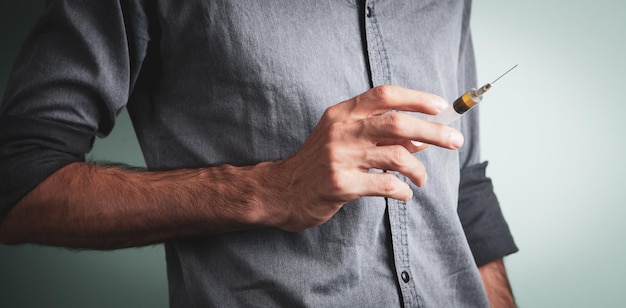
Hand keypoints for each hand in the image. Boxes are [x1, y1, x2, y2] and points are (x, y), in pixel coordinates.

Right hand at [259, 85, 464, 231]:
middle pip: (397, 122)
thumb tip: (421, 135)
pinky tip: (405, 194)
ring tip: (422, 180)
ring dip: (419, 169)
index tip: (441, 107)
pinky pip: (386, 185)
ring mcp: (340, 157)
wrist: (282, 191)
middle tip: (455, 140)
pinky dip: (403, 191)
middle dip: (433, 130)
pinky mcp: (341, 184)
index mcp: (342, 113)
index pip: (384, 95)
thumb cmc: (319, 163)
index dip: (416, 98)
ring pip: (397, 155)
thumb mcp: (344, 138)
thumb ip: (378, 134)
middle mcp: (341, 130)